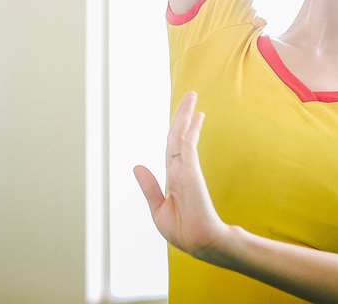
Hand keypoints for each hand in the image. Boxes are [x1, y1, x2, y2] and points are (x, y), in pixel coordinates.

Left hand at [133, 92, 231, 262]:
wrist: (200, 242)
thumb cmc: (184, 230)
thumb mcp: (159, 209)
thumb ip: (150, 187)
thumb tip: (137, 166)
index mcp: (173, 177)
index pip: (173, 146)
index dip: (179, 128)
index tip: (190, 115)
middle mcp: (180, 169)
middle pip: (178, 135)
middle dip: (183, 114)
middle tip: (191, 95)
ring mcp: (185, 170)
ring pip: (182, 136)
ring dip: (186, 116)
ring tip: (192, 98)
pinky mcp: (190, 173)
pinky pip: (187, 147)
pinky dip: (190, 131)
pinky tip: (195, 118)